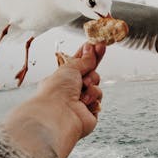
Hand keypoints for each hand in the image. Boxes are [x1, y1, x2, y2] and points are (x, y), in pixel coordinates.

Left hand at [4, 43, 105, 157]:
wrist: (58, 114)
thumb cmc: (56, 91)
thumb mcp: (69, 67)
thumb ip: (84, 60)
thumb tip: (90, 49)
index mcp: (61, 79)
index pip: (78, 64)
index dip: (88, 54)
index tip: (98, 43)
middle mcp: (70, 91)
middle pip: (90, 73)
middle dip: (94, 64)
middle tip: (101, 48)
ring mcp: (80, 102)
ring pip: (96, 85)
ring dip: (92, 83)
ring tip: (83, 88)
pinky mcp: (90, 112)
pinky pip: (98, 99)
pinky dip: (93, 97)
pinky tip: (85, 102)